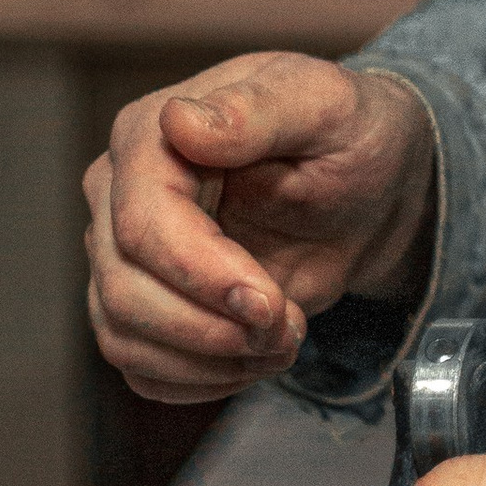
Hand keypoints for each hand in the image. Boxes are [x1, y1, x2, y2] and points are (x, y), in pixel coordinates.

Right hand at [87, 52, 435, 404]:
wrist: (366, 190)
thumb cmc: (347, 135)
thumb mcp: (326, 104)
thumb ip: (259, 109)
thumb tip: (181, 121)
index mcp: (150, 135)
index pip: (141, 224)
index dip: (201, 275)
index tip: (268, 303)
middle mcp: (118, 195)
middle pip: (123, 291)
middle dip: (212, 328)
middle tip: (290, 326)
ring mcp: (123, 255)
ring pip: (123, 337)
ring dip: (211, 360)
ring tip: (284, 340)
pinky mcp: (143, 306)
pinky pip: (143, 368)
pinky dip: (202, 381)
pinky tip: (257, 356)